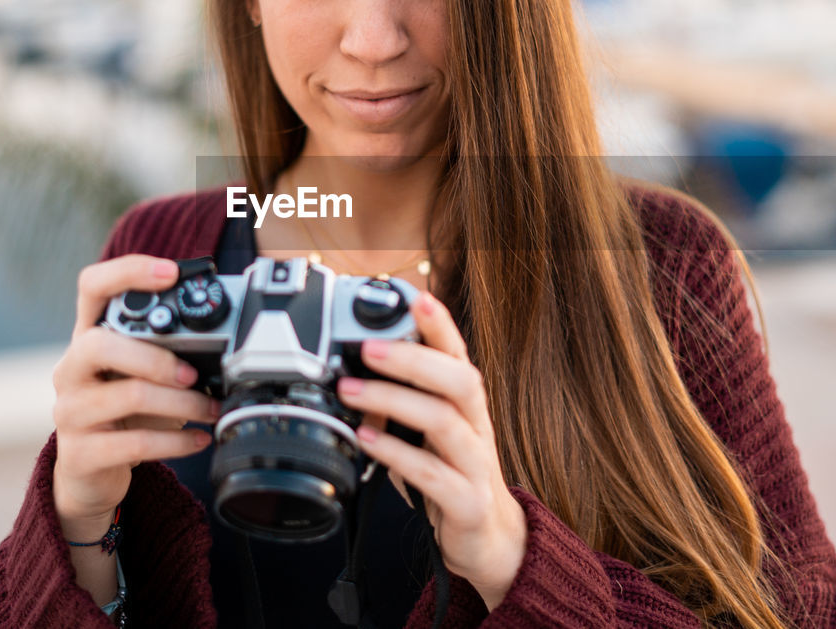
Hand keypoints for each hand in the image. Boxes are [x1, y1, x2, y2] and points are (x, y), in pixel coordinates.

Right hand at [51, 255, 220, 535]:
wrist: (90, 471)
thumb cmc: (125, 412)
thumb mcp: (141, 373)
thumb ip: (166, 349)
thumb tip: (226, 336)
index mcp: (88, 337)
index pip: (92, 286)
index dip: (127, 272)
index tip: (171, 272)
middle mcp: (71, 368)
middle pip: (99, 345)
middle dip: (156, 357)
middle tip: (194, 374)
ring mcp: (70, 411)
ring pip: (128, 397)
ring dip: (181, 404)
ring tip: (210, 409)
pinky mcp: (80, 453)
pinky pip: (135, 444)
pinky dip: (177, 441)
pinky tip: (199, 439)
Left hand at [336, 291, 526, 610]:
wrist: (487, 539)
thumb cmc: (450, 474)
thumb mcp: (426, 431)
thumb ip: (398, 400)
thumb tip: (349, 371)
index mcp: (465, 403)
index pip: (457, 352)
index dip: (440, 323)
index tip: (415, 297)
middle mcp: (476, 426)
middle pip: (459, 379)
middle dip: (413, 358)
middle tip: (367, 347)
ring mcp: (476, 464)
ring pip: (445, 421)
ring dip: (394, 401)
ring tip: (350, 392)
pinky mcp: (467, 502)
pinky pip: (433, 475)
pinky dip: (396, 454)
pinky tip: (367, 442)